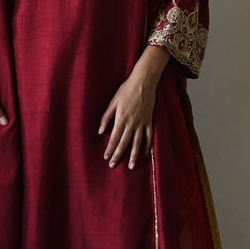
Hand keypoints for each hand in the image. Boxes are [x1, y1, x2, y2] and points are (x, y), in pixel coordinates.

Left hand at [99, 45, 168, 168]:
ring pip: (137, 142)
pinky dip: (147, 145)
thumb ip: (106, 117)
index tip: (106, 158)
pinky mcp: (149, 120)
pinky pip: (149, 135)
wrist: (143, 82)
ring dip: (134, 155)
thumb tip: (100, 131)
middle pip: (124, 143)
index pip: (114, 138)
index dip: (110, 149)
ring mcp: (142, 122)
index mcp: (121, 118)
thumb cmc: (126, 90)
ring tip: (131, 166)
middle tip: (113, 165)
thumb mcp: (113, 102)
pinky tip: (145, 153)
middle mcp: (132, 123)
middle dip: (118, 155)